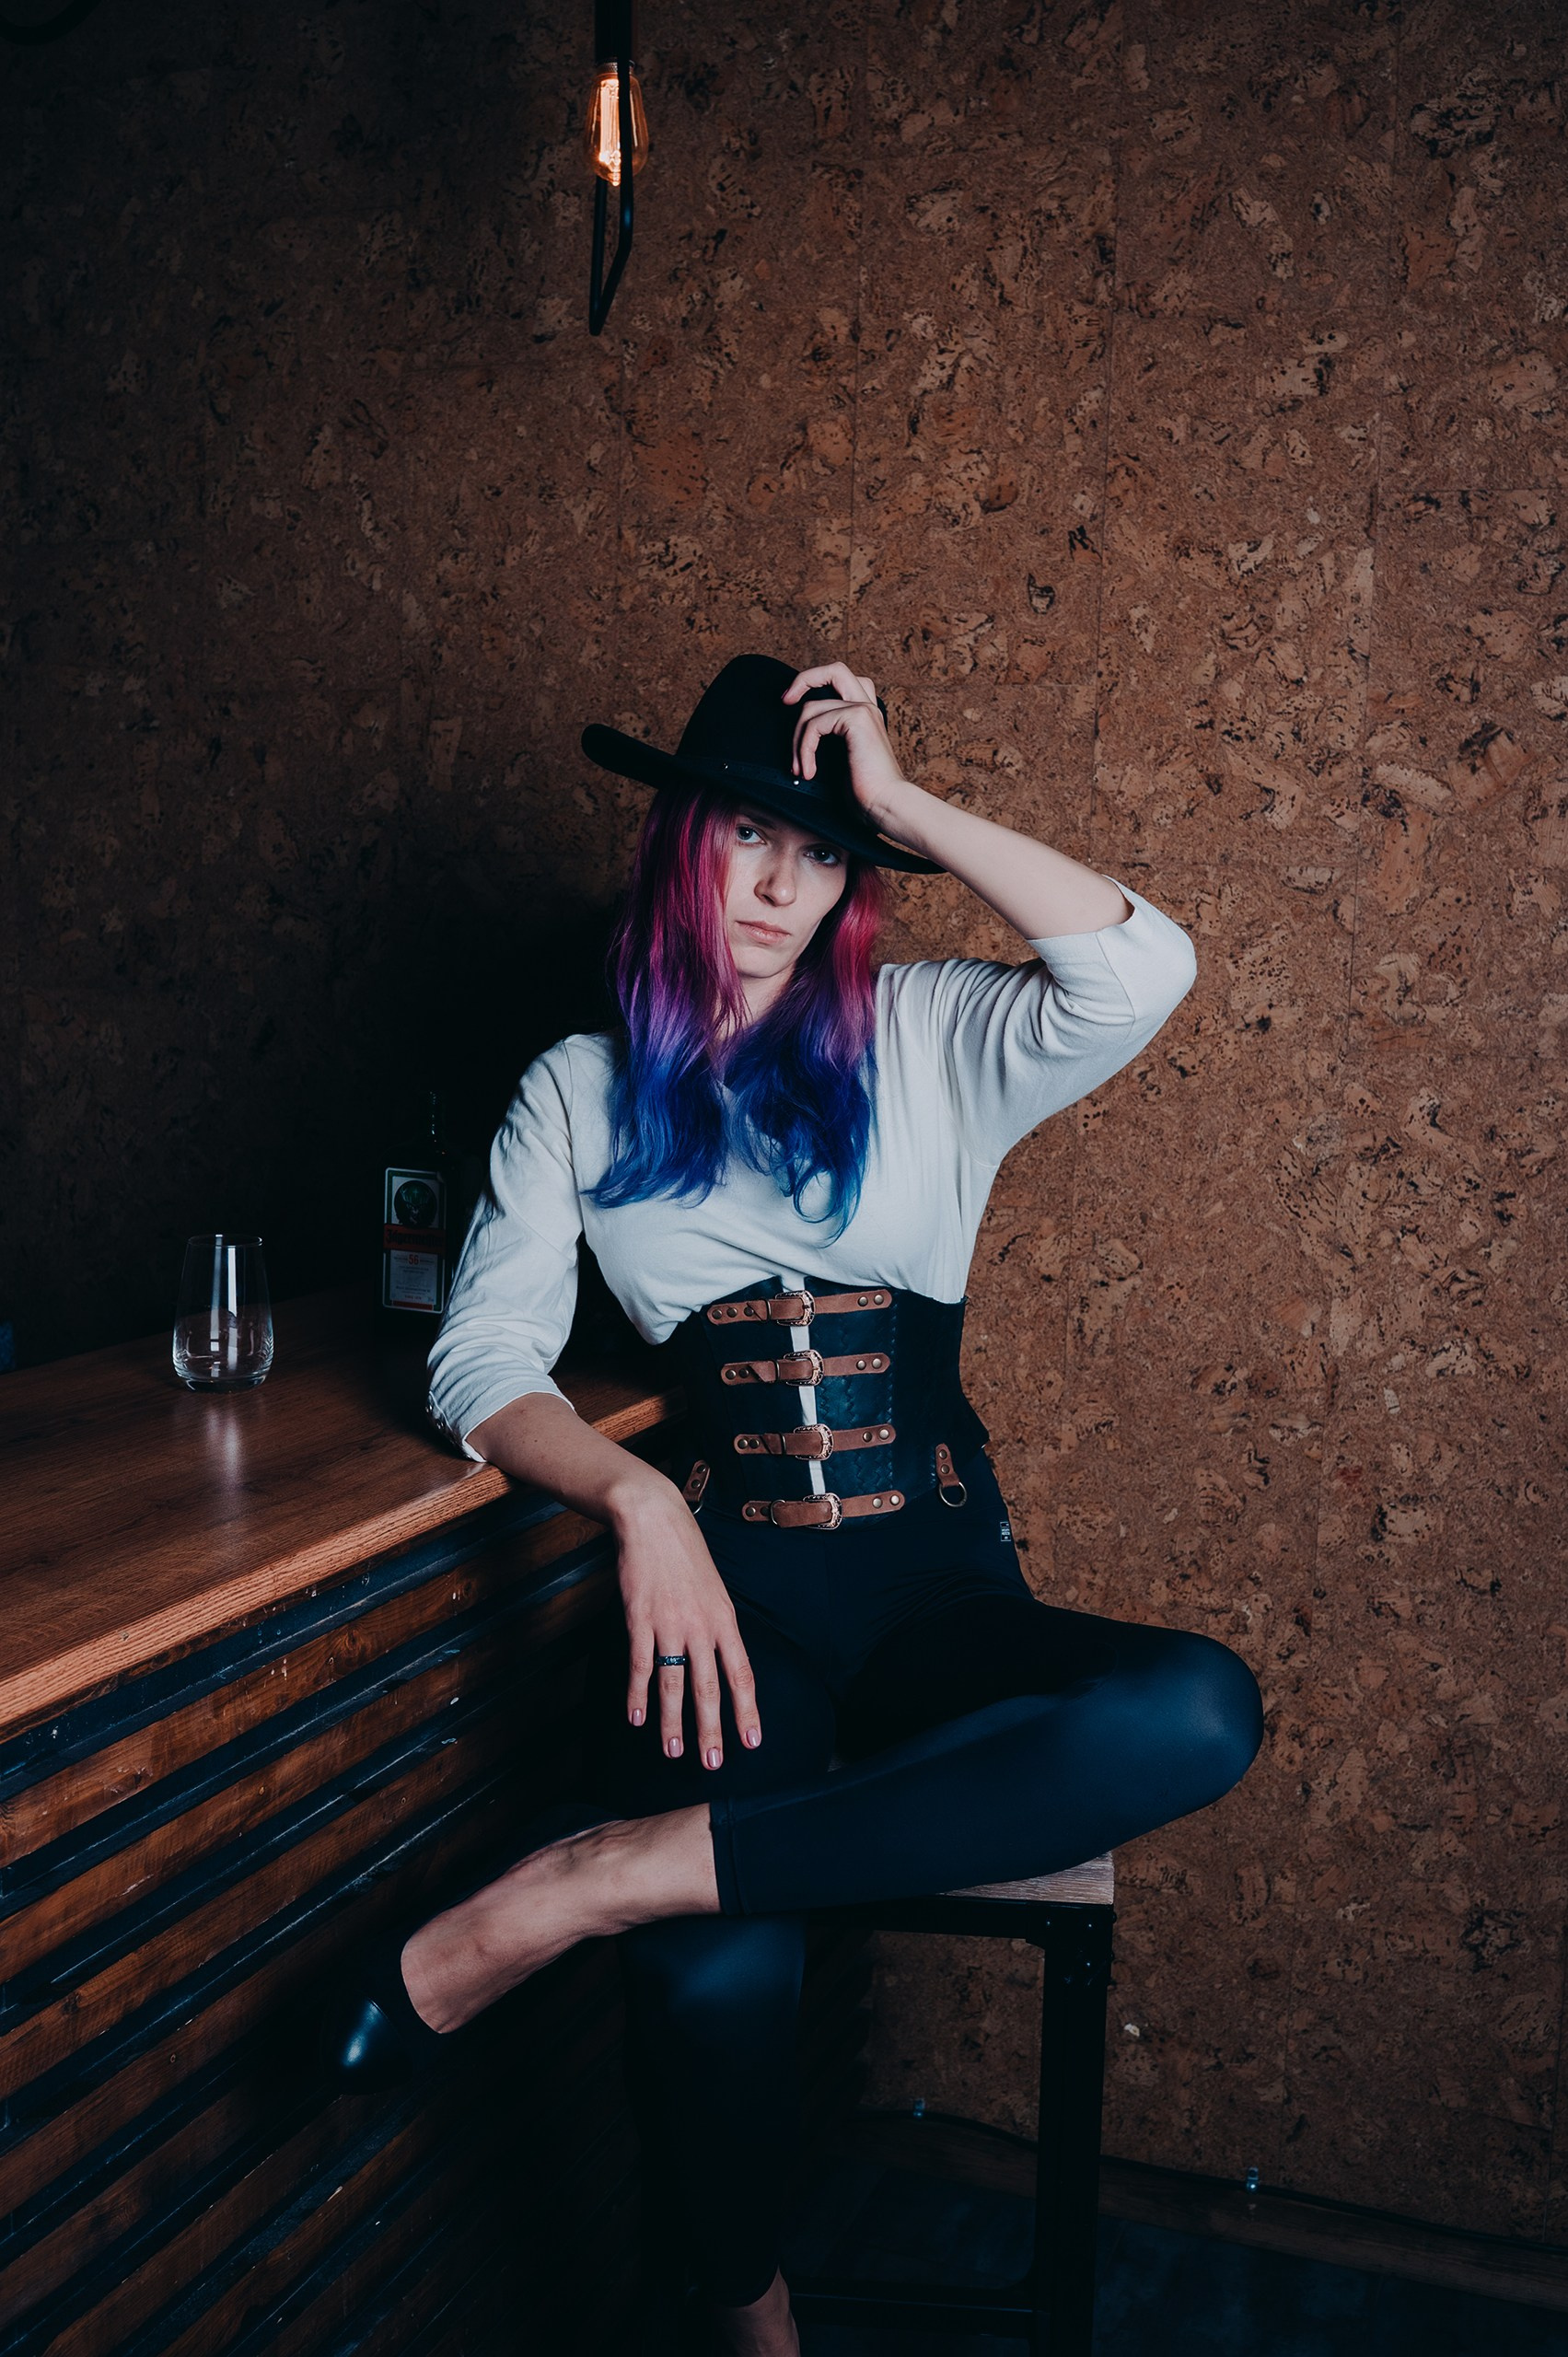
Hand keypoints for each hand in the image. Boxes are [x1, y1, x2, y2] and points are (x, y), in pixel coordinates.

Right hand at [613, 1485, 761, 1767]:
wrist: (655, 1520)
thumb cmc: (686, 1555)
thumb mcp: (715, 1590)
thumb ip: (717, 1628)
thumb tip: (722, 1664)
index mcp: (724, 1620)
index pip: (741, 1674)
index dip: (747, 1710)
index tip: (752, 1742)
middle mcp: (701, 1626)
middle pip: (709, 1687)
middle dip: (711, 1729)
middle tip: (712, 1763)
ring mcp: (669, 1623)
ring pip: (673, 1683)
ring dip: (673, 1721)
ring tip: (674, 1752)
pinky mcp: (639, 1618)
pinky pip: (640, 1665)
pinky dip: (637, 1695)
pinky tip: (635, 1718)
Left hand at [781, 661, 911, 835]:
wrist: (885, 805)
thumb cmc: (866, 792)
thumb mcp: (840, 759)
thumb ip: (827, 738)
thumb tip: (796, 734)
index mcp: (866, 714)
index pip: (841, 680)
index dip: (814, 683)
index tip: (790, 703)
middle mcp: (867, 707)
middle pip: (834, 670)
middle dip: (804, 680)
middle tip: (784, 701)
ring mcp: (864, 710)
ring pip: (812, 706)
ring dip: (797, 740)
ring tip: (799, 769)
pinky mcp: (857, 718)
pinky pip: (815, 724)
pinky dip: (804, 749)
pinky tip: (808, 772)